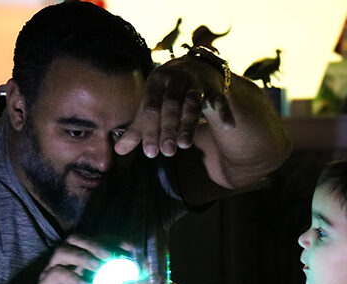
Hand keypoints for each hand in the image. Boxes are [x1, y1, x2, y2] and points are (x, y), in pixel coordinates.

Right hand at [29, 235, 110, 283]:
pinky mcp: (46, 281)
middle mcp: (66, 257)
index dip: (111, 240)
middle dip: (94, 244)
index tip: (127, 247)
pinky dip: (73, 278)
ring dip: (82, 256)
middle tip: (108, 255)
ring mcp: (53, 267)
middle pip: (76, 239)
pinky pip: (57, 274)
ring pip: (64, 251)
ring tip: (97, 266)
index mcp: (80, 256)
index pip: (94, 239)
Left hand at [114, 56, 233, 158]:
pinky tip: (229, 127)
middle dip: (168, 128)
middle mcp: (176, 79)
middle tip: (167, 152)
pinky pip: (220, 101)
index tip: (151, 153)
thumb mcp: (151, 106)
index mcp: (156, 81)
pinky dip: (225, 113)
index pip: (150, 107)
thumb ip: (137, 129)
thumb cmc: (167, 93)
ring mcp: (196, 83)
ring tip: (185, 145)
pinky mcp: (214, 89)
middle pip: (171, 105)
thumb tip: (118, 151)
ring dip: (189, 123)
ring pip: (193, 103)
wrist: (196, 67)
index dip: (150, 130)